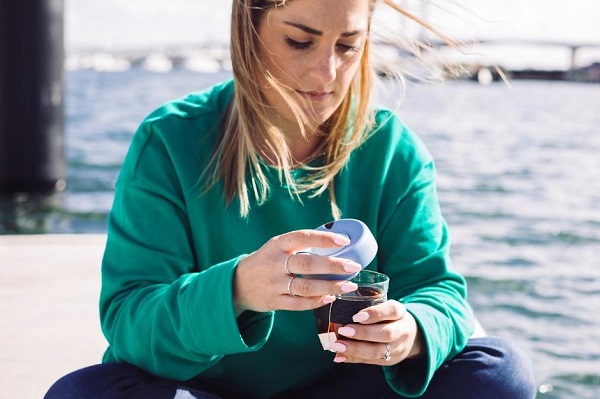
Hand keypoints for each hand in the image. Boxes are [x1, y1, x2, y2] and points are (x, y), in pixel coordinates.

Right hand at [233, 230, 362, 314]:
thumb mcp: (278, 247)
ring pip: (305, 286)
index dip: (324, 239)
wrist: (238, 283)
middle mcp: (275, 263)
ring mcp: (274, 283)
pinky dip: (316, 302)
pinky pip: (298, 304)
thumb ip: (301, 246)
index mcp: (277, 244)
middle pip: (307, 263)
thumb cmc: (268, 261)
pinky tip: (330, 299)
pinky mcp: (274, 301)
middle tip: (354, 267)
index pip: (302, 237)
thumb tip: (339, 244)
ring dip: (330, 287)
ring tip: (349, 286)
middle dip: (333, 266)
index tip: (344, 242)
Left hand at [329, 300, 424, 365]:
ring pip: (378, 351)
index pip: (392, 311)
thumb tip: (339, 308)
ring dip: (355, 349)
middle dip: (363, 333)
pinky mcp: (390, 360)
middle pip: (386, 334)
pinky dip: (353, 358)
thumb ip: (369, 308)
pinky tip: (339, 356)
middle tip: (343, 330)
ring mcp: (397, 348)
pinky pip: (371, 361)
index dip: (375, 314)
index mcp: (400, 313)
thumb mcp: (385, 307)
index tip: (356, 316)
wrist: (409, 336)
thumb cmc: (388, 317)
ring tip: (337, 345)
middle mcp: (402, 330)